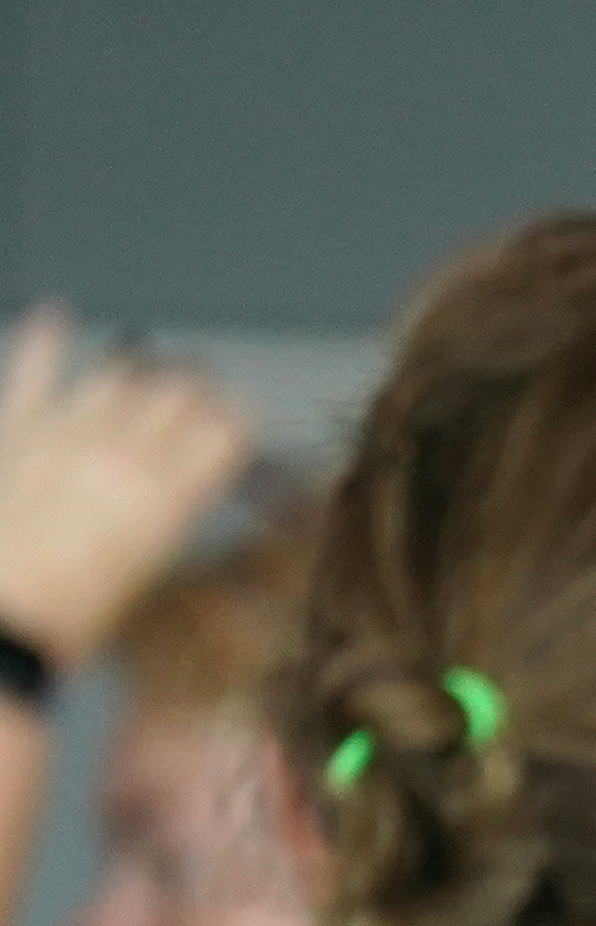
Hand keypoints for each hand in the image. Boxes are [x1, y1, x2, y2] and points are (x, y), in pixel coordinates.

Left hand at [0, 306, 251, 669]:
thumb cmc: (72, 611)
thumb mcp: (146, 568)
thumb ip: (167, 511)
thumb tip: (181, 483)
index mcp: (165, 494)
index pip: (224, 431)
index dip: (240, 417)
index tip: (244, 415)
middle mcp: (121, 451)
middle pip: (176, 393)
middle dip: (197, 384)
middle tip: (204, 385)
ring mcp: (64, 430)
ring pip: (118, 373)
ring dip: (140, 366)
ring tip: (150, 363)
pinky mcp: (15, 424)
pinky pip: (34, 366)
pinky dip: (47, 337)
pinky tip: (56, 314)